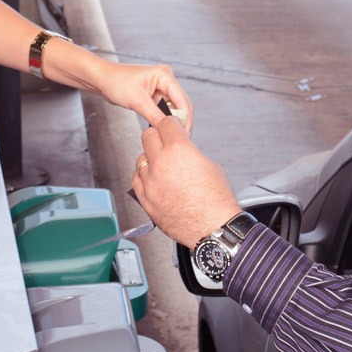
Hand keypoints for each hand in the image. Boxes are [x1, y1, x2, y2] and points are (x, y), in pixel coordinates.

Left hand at [98, 62, 193, 134]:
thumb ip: (155, 116)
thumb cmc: (116, 82)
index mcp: (165, 75)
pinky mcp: (154, 95)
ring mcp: (160, 87)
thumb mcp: (137, 101)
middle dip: (181, 122)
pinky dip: (164, 120)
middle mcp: (165, 79)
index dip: (184, 118)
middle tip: (182, 140)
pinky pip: (164, 110)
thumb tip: (168, 130)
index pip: (182, 100)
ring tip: (173, 138)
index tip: (184, 135)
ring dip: (173, 122)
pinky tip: (164, 131)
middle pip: (181, 104)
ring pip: (173, 109)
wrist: (101, 79)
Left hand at [131, 116, 239, 247]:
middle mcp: (161, 163)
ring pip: (140, 158)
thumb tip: (182, 151)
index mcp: (179, 150)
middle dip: (158, 137)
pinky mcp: (145, 199)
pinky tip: (153, 178)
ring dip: (150, 158)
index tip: (171, 127)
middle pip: (148, 136)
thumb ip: (190, 153)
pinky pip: (136, 179)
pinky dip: (143, 176)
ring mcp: (150, 182)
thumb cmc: (216, 201)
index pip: (165, 123)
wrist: (213, 227)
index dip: (170, 124)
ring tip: (162, 165)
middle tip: (165, 142)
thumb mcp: (210, 165)